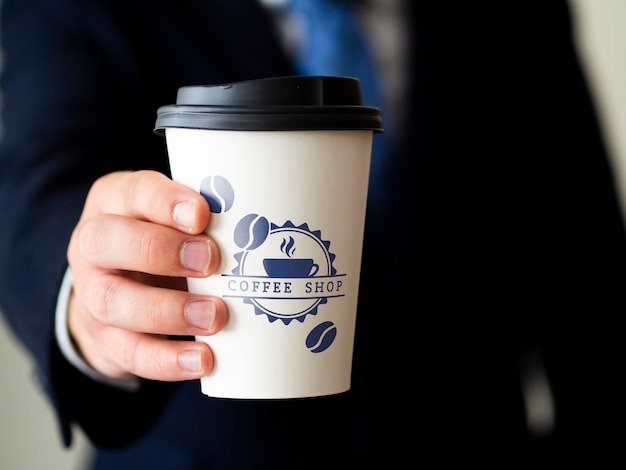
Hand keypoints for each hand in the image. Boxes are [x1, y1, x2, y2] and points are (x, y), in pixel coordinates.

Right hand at [67, 170, 227, 381]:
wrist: (120, 295)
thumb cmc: (162, 244)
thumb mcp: (174, 220)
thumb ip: (206, 219)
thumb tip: (266, 229)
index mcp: (114, 204)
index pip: (131, 192)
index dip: (164, 202)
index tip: (202, 214)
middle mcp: (93, 246)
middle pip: (106, 242)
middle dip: (161, 251)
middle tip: (211, 262)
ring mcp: (92, 295)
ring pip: (112, 302)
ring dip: (168, 311)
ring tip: (215, 317)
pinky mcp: (105, 340)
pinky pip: (129, 353)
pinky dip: (168, 360)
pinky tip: (204, 359)